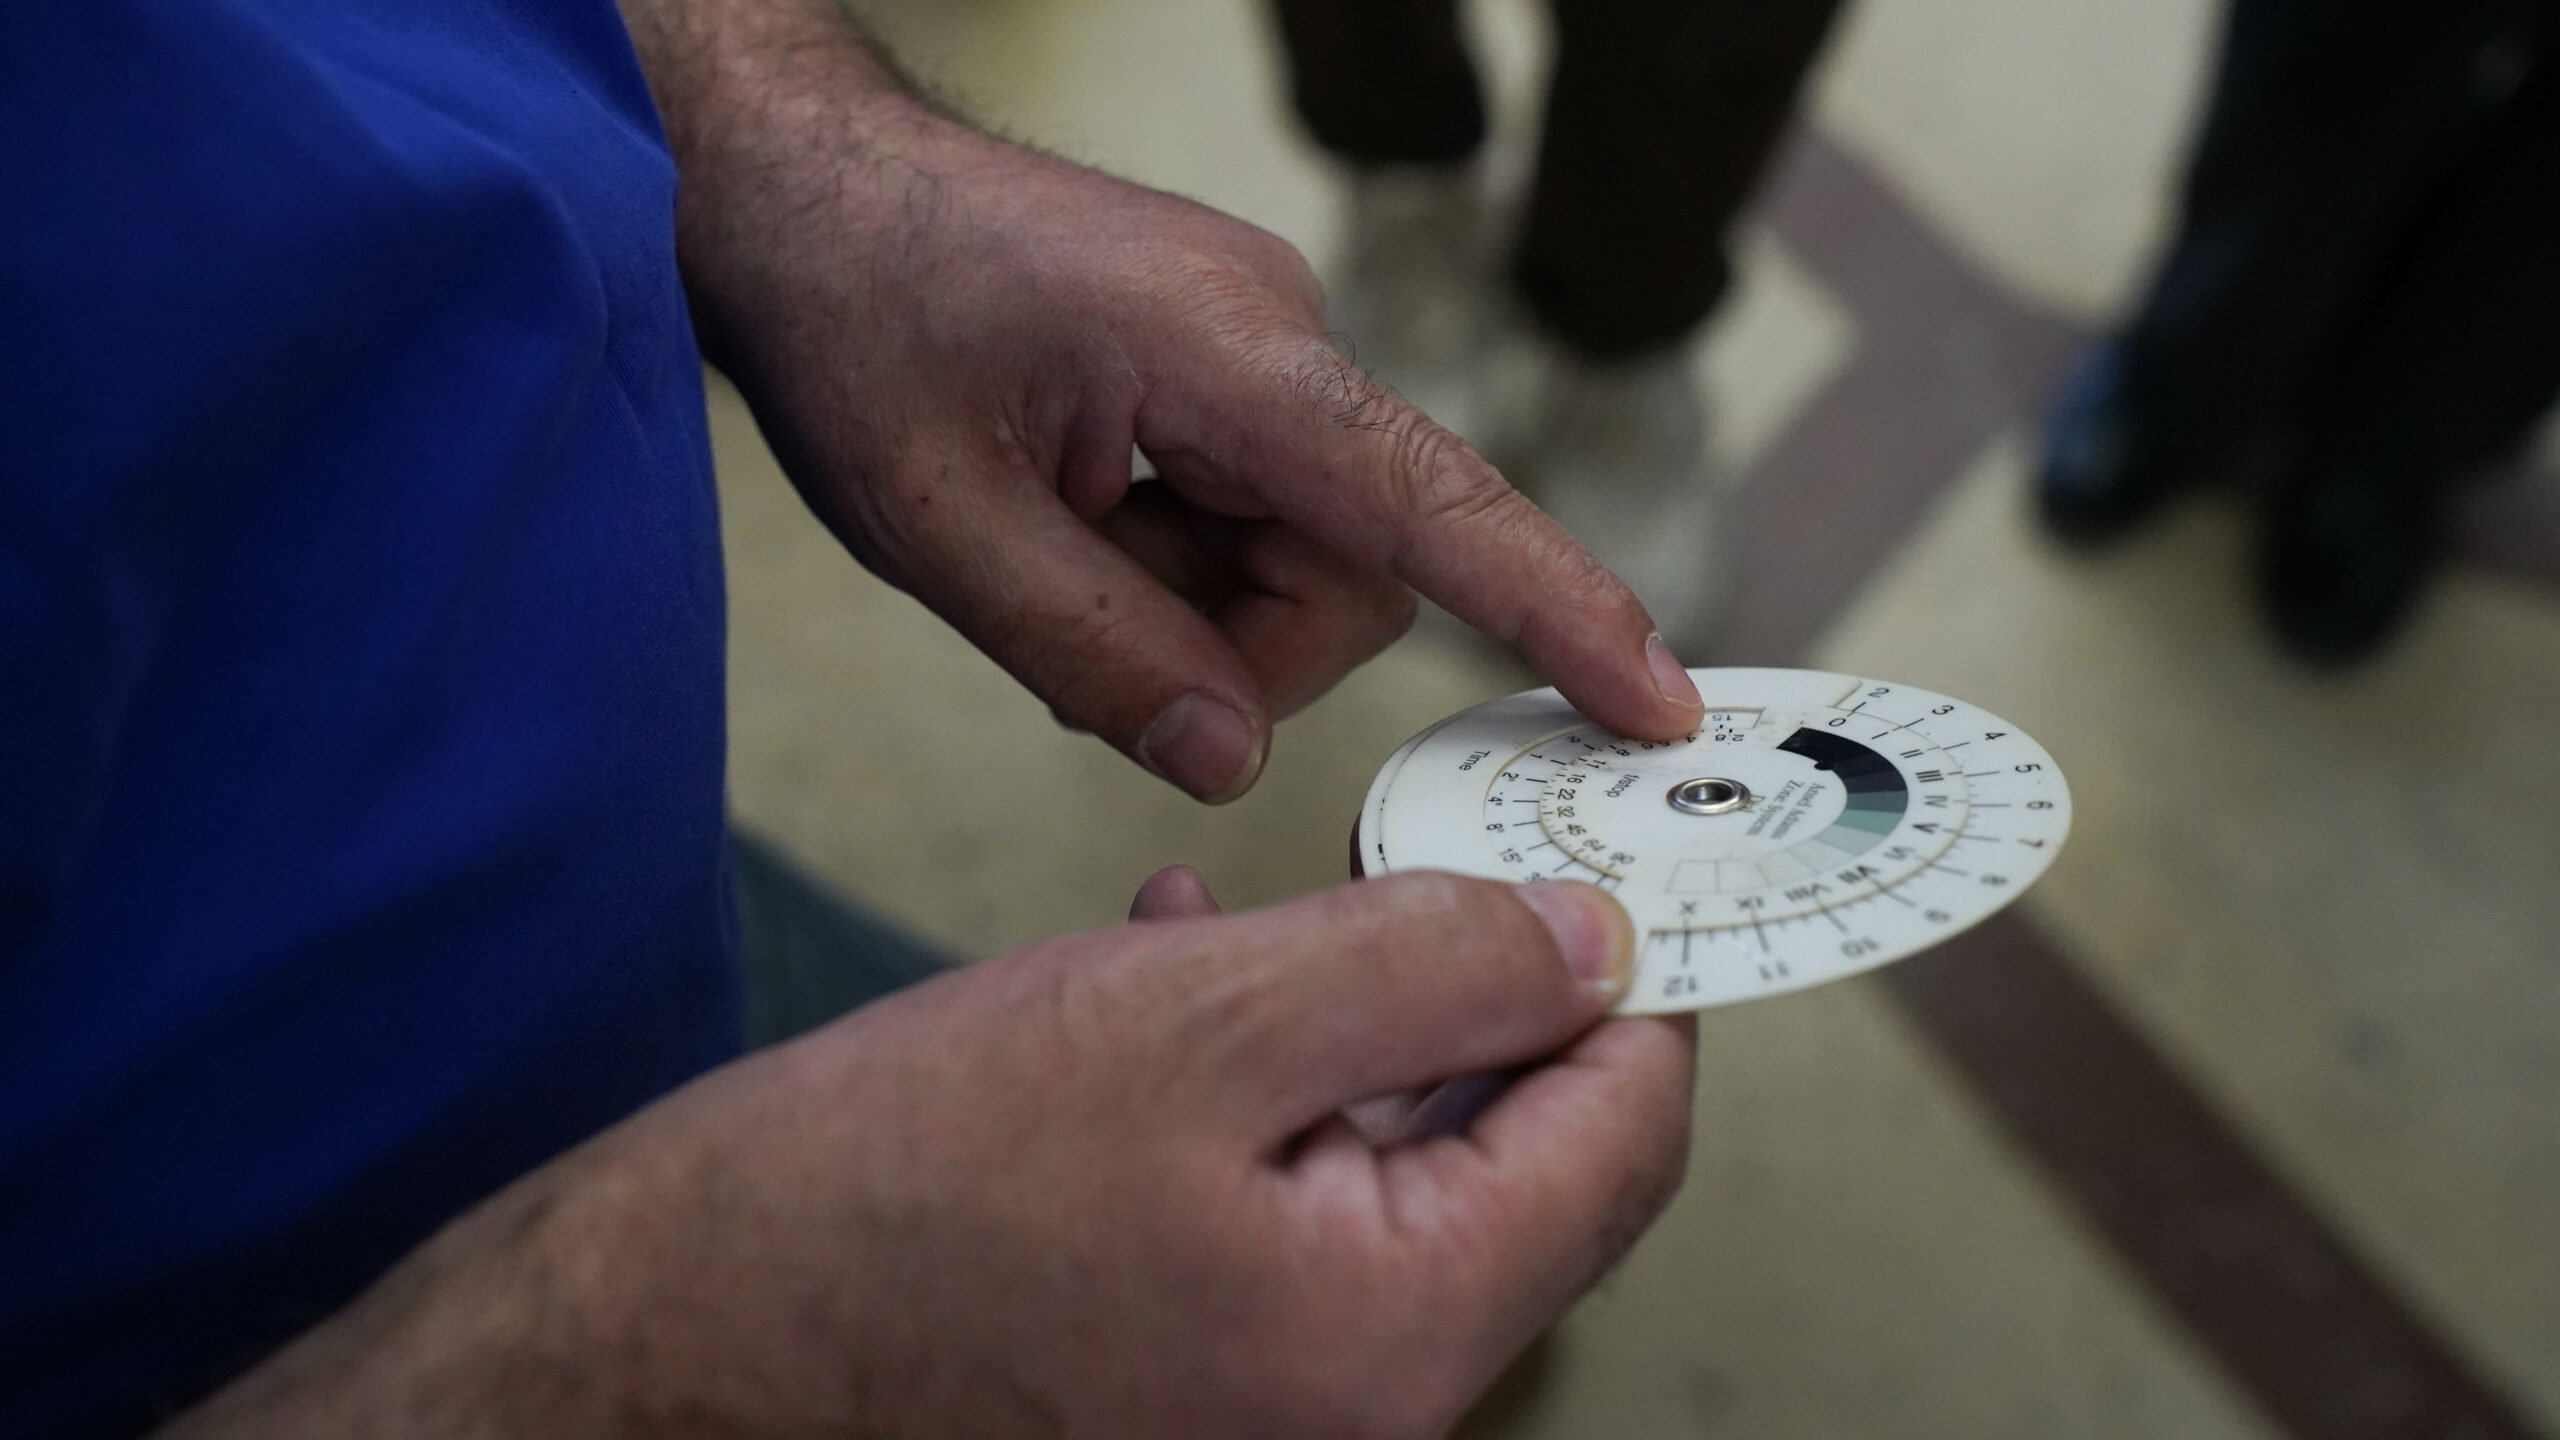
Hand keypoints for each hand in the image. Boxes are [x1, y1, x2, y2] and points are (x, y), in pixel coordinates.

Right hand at [170, 872, 1696, 1438]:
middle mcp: (1358, 1400)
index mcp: (1397, 1333)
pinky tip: (1167, 978)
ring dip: (1340, 1017)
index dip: (1634, 969)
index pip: (1625, 1132)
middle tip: (1414, 846)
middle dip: (1470, 980)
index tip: (1602, 852)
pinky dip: (1249, 1085)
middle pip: (1511, 1148)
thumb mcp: (1189, 1020)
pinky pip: (1274, 1203)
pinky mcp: (1176, 1369)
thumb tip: (1591, 938)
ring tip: (1256, 906)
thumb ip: (1423, 967)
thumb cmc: (883, 1199)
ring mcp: (1266, 1399)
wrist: (657, 1349)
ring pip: (1381, 1160)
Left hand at [631, 0, 1705, 802]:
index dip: (1554, 607)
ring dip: (1191, 609)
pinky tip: (1074, 530)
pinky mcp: (1230, 379)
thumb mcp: (937, 521)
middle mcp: (1280, 340)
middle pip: (1354, 575)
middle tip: (1084, 647)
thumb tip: (1231, 758)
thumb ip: (1095, 654)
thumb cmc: (855, 315)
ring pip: (1304, 564)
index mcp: (1229, 352)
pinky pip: (1254, 522)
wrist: (803, 184)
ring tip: (1053, 559)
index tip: (1654, 698)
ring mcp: (1260, 356)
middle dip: (1236, 650)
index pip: (1432, 501)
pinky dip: (1173, 567)